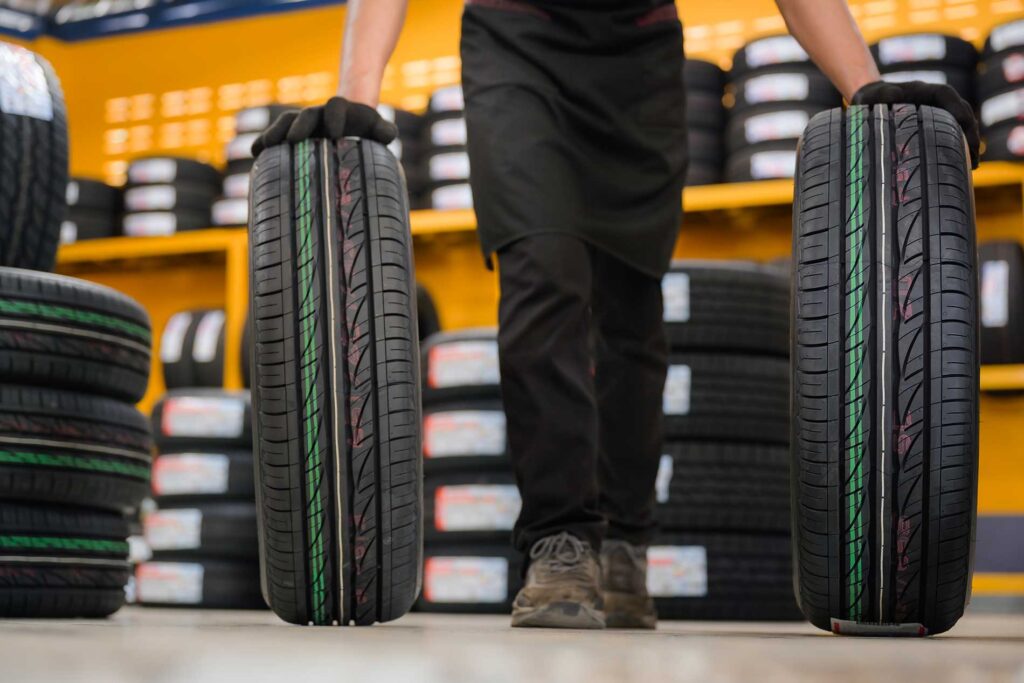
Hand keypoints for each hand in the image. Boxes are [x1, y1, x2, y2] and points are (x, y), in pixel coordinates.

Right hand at [251, 97, 397, 156]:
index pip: (337, 106)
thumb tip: (386, 135)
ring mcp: (304, 123)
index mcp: (342, 110)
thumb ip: (385, 131)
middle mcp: (319, 114)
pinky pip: (276, 134)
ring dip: (276, 132)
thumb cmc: (368, 131)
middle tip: (294, 140)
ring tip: (265, 146)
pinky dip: (265, 141)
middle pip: (307, 114)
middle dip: (300, 125)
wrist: (353, 125)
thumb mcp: (379, 130)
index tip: (336, 134)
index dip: (336, 117)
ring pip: (287, 122)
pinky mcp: (292, 134)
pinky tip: (255, 152)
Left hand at [852, 81, 979, 168]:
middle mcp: (934, 101)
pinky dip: (957, 148)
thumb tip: (892, 96)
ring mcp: (937, 113)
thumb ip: (881, 95)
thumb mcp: (872, 96)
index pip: (946, 94)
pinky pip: (951, 135)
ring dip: (968, 143)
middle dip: (970, 131)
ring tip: (972, 166)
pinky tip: (960, 166)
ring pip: (960, 125)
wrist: (869, 101)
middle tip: (974, 155)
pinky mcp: (934, 126)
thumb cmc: (870, 99)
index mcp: (922, 90)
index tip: (965, 123)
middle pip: (960, 111)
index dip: (957, 107)